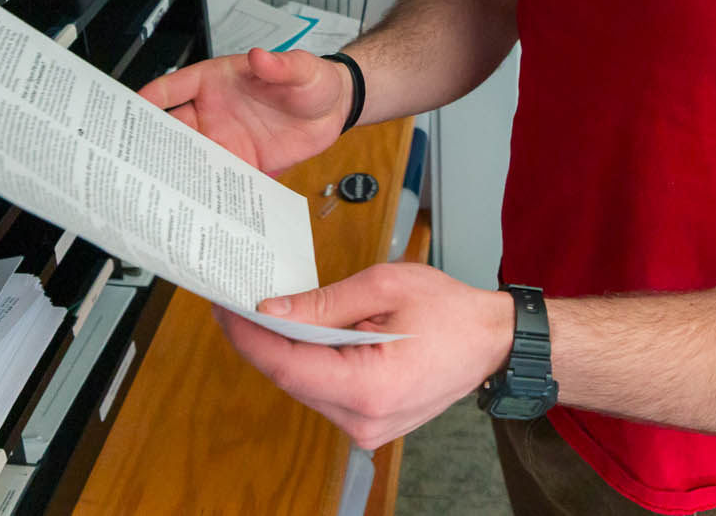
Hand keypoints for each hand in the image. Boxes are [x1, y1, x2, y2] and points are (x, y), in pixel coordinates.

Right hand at [137, 47, 350, 174]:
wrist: (334, 111)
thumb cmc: (311, 80)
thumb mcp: (301, 68)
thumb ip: (280, 64)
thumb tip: (261, 56)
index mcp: (216, 82)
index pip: (173, 89)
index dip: (150, 99)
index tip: (131, 110)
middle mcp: (213, 113)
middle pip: (173, 130)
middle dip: (152, 145)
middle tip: (134, 163)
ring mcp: (225, 142)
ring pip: (191, 159)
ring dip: (177, 174)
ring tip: (161, 192)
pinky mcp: (243, 166)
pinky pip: (220, 181)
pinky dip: (209, 194)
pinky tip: (201, 208)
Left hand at [212, 263, 515, 450]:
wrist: (491, 342)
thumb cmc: (450, 311)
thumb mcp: (384, 287)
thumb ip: (323, 303)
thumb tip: (272, 311)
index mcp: (369, 387)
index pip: (286, 366)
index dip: (248, 337)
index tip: (224, 309)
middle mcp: (364, 420)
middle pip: (290, 379)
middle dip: (263, 340)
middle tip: (239, 302)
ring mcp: (366, 429)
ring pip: (304, 386)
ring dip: (287, 351)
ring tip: (272, 312)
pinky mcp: (368, 424)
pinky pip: (324, 391)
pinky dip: (311, 363)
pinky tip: (307, 334)